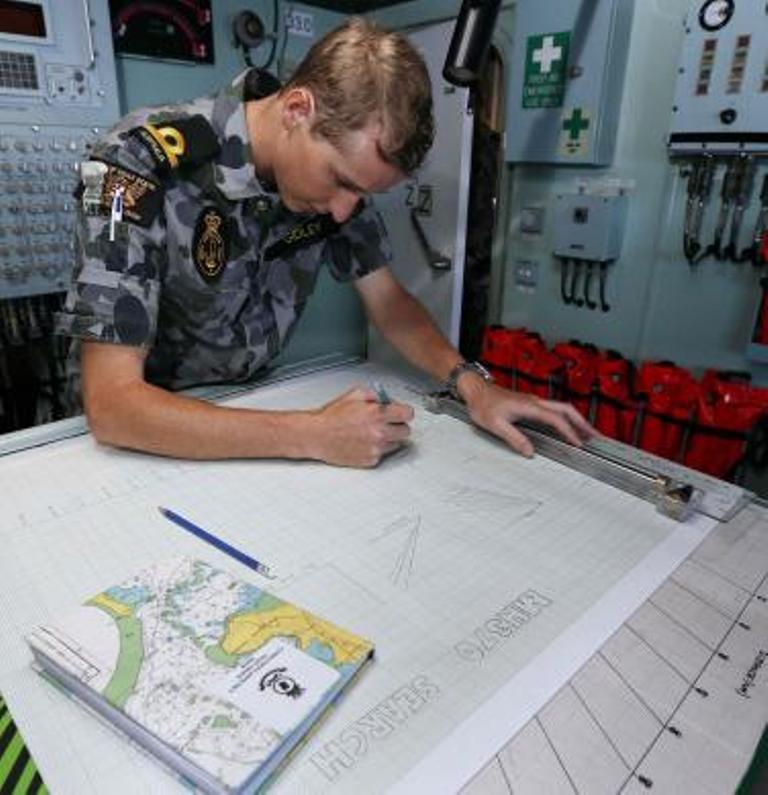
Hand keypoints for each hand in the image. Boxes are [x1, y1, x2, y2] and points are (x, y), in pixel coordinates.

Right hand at [309, 387, 413, 467]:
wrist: (317, 435)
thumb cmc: (332, 417)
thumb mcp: (355, 394)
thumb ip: (376, 395)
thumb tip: (389, 399)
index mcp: (377, 413)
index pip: (408, 414)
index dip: (404, 412)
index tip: (401, 413)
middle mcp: (379, 432)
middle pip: (406, 431)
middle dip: (398, 426)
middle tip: (387, 423)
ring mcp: (376, 448)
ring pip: (396, 444)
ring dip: (389, 438)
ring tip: (372, 433)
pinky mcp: (371, 460)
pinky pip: (383, 454)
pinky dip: (377, 449)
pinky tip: (364, 442)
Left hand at [463, 381, 596, 457]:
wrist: (475, 390)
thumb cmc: (482, 405)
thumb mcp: (495, 425)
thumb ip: (514, 438)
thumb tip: (530, 452)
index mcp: (529, 406)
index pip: (556, 419)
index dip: (569, 432)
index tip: (579, 444)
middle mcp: (534, 402)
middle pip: (566, 409)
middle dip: (582, 423)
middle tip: (596, 437)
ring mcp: (533, 401)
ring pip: (561, 408)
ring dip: (576, 420)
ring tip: (587, 433)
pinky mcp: (530, 403)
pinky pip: (553, 410)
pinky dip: (565, 418)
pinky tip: (566, 427)